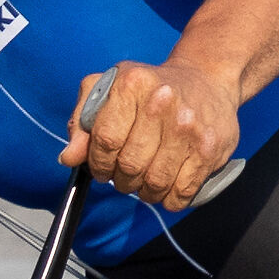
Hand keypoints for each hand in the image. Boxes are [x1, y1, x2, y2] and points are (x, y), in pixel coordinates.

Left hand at [58, 61, 240, 210]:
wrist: (207, 79)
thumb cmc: (151, 88)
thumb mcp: (109, 90)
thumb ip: (82, 122)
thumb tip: (69, 158)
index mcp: (132, 84)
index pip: (105, 140)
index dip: (99, 162)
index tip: (102, 167)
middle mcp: (162, 103)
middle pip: (130, 166)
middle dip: (121, 179)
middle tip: (125, 175)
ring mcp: (189, 128)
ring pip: (154, 184)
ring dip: (144, 192)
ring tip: (145, 180)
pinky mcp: (209, 150)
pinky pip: (180, 193)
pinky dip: (169, 199)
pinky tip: (167, 185)